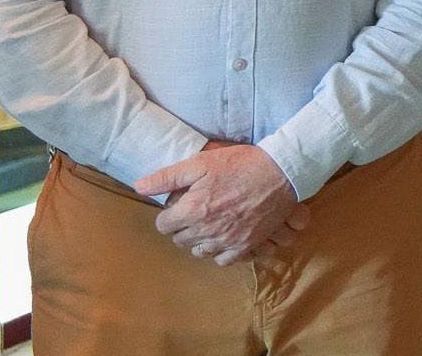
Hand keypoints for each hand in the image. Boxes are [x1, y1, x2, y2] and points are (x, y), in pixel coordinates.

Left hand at [135, 144, 304, 266]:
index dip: (168, 214)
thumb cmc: (241, 164)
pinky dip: (219, 252)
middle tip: (194, 212)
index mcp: (192, 211)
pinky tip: (223, 238)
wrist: (283, 172)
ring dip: (198, 240)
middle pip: (180, 240)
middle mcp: (206, 231)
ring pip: (199, 252)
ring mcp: (227, 241)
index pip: (163, 225)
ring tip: (208, 225)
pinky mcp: (246, 246)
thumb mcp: (202, 162)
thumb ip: (168, 176)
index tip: (178, 206)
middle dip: (182, 227)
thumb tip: (139, 187)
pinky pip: (223, 260)